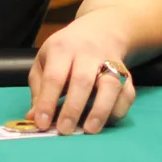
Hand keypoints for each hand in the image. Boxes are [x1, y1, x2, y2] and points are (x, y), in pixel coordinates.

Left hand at [26, 16, 134, 134]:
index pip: (54, 76)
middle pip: (82, 80)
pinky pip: (128, 92)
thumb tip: (33, 117)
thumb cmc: (66, 50)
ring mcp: (110, 62)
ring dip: (101, 110)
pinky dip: (119, 109)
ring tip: (90, 130)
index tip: (41, 123)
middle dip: (73, 108)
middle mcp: (87, 53)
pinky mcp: (126, 73)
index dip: (47, 101)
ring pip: (111, 85)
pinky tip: (107, 121)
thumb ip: (39, 88)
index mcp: (62, 49)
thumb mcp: (44, 60)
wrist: (100, 30)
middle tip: (64, 131)